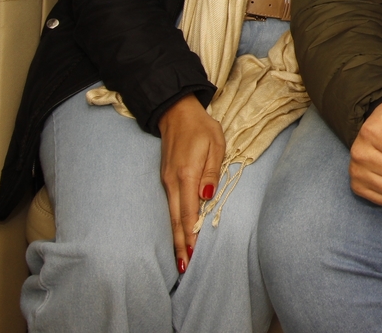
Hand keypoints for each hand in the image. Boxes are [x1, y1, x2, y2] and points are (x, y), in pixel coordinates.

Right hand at [158, 94, 223, 273]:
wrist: (176, 113)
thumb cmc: (201, 128)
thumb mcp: (215, 144)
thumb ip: (212, 172)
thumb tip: (207, 197)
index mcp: (186, 174)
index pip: (188, 211)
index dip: (191, 233)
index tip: (194, 253)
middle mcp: (172, 181)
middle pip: (176, 219)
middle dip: (181, 244)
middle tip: (185, 267)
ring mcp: (166, 181)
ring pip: (171, 215)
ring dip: (176, 237)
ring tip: (181, 258)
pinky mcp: (166, 180)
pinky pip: (170, 206)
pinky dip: (174, 223)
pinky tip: (178, 234)